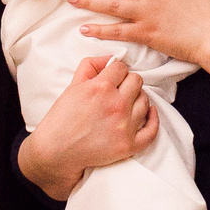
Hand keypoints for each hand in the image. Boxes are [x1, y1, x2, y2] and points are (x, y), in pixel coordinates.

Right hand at [18, 54, 155, 200]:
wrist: (56, 152)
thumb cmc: (62, 119)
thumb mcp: (72, 86)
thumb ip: (90, 65)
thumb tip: (111, 57)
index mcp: (100, 87)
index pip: (122, 67)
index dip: (116, 71)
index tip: (112, 78)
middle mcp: (116, 105)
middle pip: (137, 81)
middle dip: (127, 82)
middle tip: (118, 90)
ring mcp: (124, 126)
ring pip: (145, 100)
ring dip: (136, 99)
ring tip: (125, 103)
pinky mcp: (129, 145)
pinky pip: (152, 129)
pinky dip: (153, 119)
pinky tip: (148, 113)